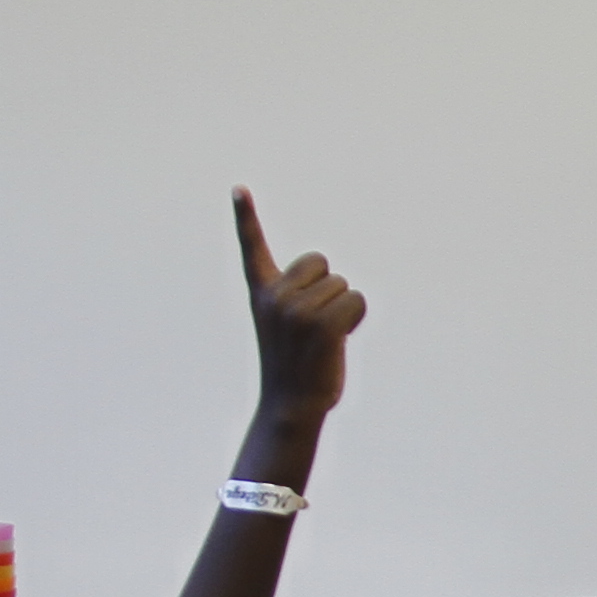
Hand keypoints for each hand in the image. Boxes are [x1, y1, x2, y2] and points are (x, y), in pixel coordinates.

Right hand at [236, 190, 366, 421]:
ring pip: (343, 286)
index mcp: (261, 294)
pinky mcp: (321, 324)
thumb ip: (300, 300)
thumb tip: (338, 290)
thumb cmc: (295, 369)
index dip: (247, 217)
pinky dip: (356, 319)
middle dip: (328, 288)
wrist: (290, 407)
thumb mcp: (289, 328)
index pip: (252, 248)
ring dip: (344, 310)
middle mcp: (275, 297)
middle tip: (314, 326)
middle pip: (321, 264)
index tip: (240, 189)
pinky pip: (356, 301)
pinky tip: (338, 341)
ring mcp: (296, 310)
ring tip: (323, 340)